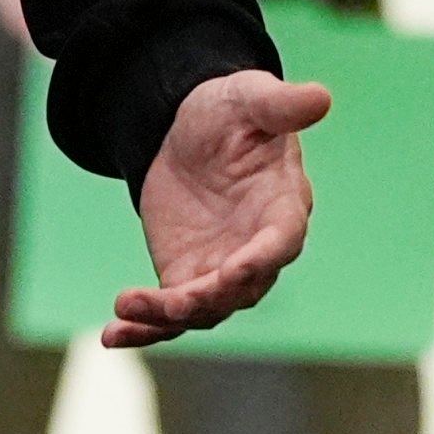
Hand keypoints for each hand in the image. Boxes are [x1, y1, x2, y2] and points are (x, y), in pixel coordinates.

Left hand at [110, 71, 329, 348]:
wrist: (186, 131)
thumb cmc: (230, 111)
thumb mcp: (249, 98)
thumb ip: (281, 104)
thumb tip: (321, 98)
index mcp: (282, 206)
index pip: (281, 243)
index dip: (260, 261)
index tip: (232, 272)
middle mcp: (257, 249)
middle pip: (241, 289)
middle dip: (209, 299)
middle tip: (172, 302)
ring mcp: (220, 269)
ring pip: (202, 309)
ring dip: (166, 316)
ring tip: (127, 305)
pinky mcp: (185, 277)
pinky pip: (169, 315)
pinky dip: (143, 328)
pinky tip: (111, 335)